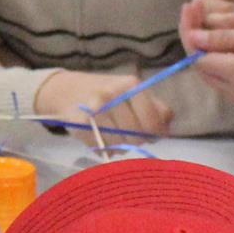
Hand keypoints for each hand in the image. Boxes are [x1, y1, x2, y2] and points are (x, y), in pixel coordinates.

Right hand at [31, 70, 172, 139]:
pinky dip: (104, 148)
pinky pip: (101, 148)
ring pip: (119, 145)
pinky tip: (101, 137)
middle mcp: (112, 95)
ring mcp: (94, 109)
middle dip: (135, 140)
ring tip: (115, 136)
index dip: (154, 134)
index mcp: (131, 85)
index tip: (149, 134)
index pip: (152, 123)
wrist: (69, 90)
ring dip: (120, 146)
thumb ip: (157, 109)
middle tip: (129, 135)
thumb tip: (164, 131)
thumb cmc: (110, 94)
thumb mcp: (135, 93)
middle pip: (136, 136)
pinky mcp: (80, 123)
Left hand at [186, 14, 233, 117]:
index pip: (200, 59)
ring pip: (218, 80)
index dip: (191, 33)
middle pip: (206, 71)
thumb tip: (193, 40)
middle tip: (198, 12)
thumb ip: (226, 38)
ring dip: (214, 55)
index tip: (191, 8)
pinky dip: (229, 67)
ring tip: (218, 26)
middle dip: (198, 43)